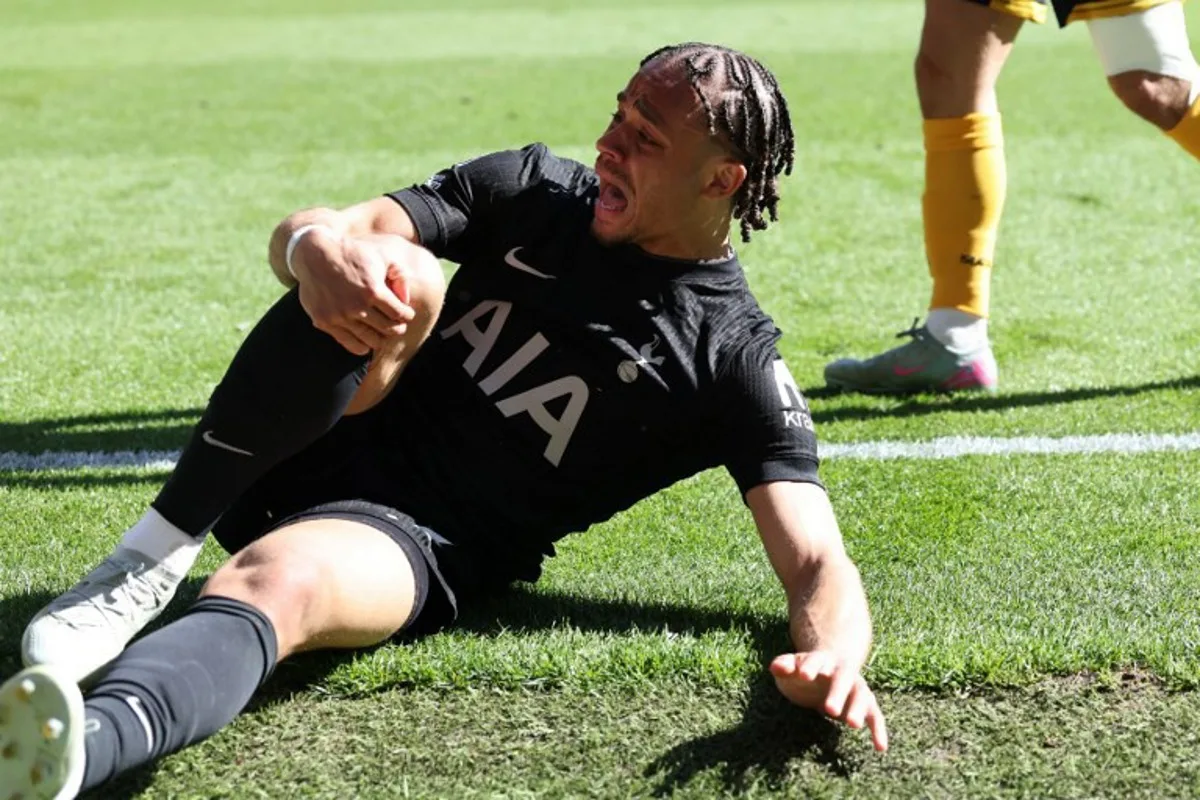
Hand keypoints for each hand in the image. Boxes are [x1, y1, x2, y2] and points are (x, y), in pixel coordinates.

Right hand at [293, 231, 416, 354]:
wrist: (315, 254)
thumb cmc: (353, 255)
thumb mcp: (382, 257)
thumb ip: (400, 277)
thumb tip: (406, 301)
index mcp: (373, 290)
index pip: (400, 314)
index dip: (407, 315)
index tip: (405, 313)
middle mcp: (356, 306)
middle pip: (388, 330)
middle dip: (397, 327)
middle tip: (396, 324)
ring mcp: (340, 316)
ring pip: (371, 341)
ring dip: (380, 338)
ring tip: (381, 330)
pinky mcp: (325, 322)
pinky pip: (350, 344)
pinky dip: (362, 346)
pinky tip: (366, 340)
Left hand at [769, 652, 888, 751]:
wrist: (831, 666)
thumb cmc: (806, 671)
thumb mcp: (792, 667)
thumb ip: (784, 665)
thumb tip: (775, 666)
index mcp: (822, 660)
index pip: (815, 660)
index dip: (809, 667)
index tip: (803, 675)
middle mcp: (843, 671)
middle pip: (843, 679)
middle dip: (837, 693)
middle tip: (829, 709)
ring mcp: (856, 687)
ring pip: (862, 696)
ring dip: (858, 709)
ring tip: (852, 725)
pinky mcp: (866, 704)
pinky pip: (875, 716)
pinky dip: (878, 730)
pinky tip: (880, 748)